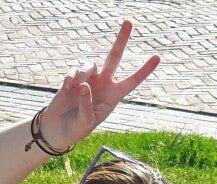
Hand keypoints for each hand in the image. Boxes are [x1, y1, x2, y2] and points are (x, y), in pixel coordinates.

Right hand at [40, 20, 161, 150]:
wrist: (58, 129)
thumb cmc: (77, 129)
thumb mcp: (86, 122)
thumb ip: (86, 104)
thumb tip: (84, 84)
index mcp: (113, 96)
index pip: (132, 81)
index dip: (144, 70)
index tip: (157, 57)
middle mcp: (103, 84)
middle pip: (114, 57)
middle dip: (122, 39)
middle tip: (129, 21)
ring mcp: (88, 79)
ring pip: (90, 64)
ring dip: (83, 73)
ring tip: (74, 89)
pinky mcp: (72, 78)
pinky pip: (74, 70)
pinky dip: (70, 78)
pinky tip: (67, 89)